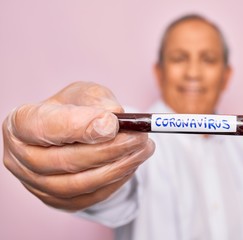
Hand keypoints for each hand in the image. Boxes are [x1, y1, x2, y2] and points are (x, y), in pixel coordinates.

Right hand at [2, 82, 154, 210]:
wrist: (72, 134)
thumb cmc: (74, 109)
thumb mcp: (85, 94)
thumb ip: (98, 101)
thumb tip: (114, 118)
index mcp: (21, 124)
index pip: (44, 128)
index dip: (79, 127)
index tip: (113, 123)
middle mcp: (21, 158)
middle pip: (65, 161)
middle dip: (109, 149)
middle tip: (140, 137)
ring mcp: (37, 184)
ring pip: (79, 184)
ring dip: (118, 167)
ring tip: (144, 149)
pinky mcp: (58, 201)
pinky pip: (90, 197)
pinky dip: (115, 181)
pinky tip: (132, 163)